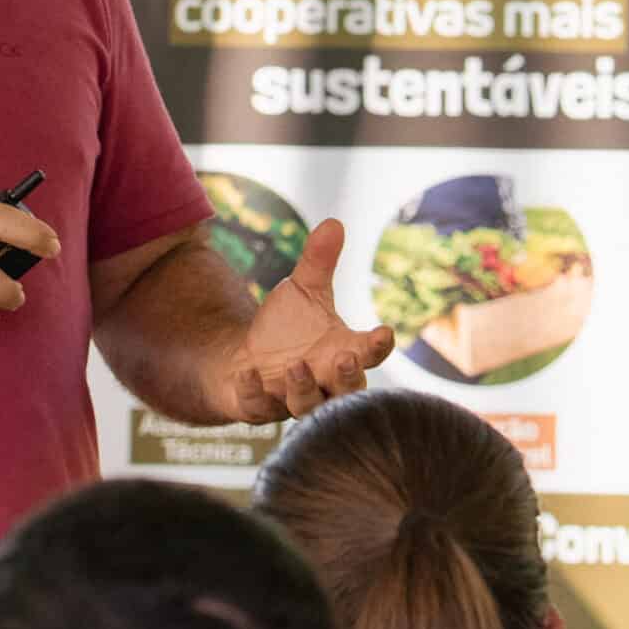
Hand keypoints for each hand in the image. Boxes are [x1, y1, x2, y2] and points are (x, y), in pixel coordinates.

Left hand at [226, 219, 395, 421]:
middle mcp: (323, 381)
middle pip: (347, 391)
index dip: (377, 346)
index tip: (384, 333)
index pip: (369, 354)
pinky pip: (260, 407)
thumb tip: (333, 221)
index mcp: (342, 352)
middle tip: (344, 359)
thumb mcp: (302, 290)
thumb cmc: (286, 328)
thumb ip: (319, 262)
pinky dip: (254, 392)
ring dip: (304, 389)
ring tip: (296, 365)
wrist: (244, 360)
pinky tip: (247, 373)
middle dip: (347, 378)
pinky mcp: (260, 407)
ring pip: (307, 406)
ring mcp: (292, 398)